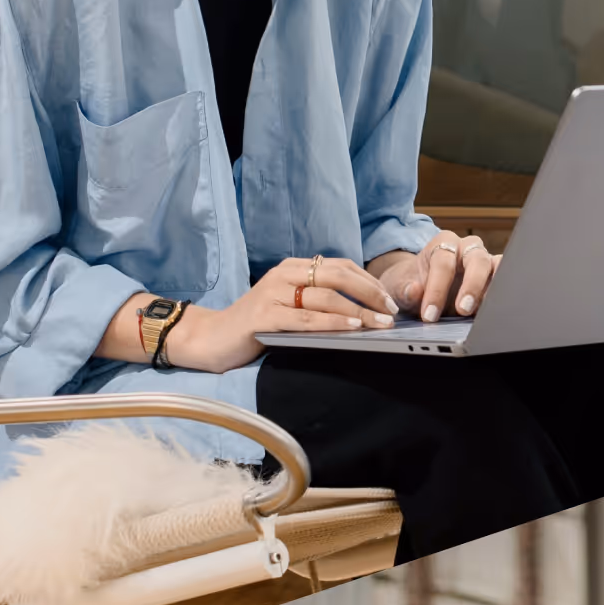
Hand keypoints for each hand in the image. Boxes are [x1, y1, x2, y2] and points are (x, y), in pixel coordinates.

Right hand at [170, 256, 401, 372]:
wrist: (212, 338)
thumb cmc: (256, 325)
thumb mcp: (289, 305)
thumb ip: (316, 300)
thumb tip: (361, 310)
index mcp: (292, 268)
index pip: (340, 266)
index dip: (368, 281)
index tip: (389, 299)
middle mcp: (283, 275)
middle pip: (337, 275)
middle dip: (370, 293)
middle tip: (391, 310)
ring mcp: (273, 294)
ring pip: (326, 297)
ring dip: (358, 311)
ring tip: (379, 323)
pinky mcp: (264, 317)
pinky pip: (307, 318)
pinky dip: (333, 323)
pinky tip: (352, 328)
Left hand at [374, 237, 499, 323]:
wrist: (422, 288)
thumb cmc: (413, 283)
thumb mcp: (401, 286)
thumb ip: (404, 289)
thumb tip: (414, 290)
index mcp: (443, 243)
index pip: (443, 262)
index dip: (436, 289)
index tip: (429, 314)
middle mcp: (467, 248)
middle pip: (476, 260)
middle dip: (471, 286)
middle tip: (462, 310)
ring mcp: (484, 261)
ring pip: (497, 267)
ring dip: (491, 290)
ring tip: (482, 312)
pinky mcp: (495, 276)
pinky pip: (506, 280)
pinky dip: (502, 293)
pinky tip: (493, 311)